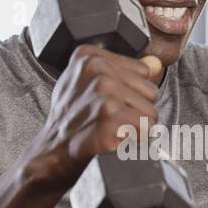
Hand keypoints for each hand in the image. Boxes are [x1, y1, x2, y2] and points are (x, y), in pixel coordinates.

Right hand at [27, 45, 161, 191]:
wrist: (52, 151)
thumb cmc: (70, 118)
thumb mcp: (87, 84)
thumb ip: (123, 70)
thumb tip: (155, 64)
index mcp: (90, 56)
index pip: (143, 72)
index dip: (130, 91)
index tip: (109, 101)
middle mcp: (97, 70)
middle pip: (150, 92)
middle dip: (136, 110)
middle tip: (110, 119)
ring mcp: (103, 94)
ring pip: (151, 113)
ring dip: (136, 128)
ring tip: (111, 129)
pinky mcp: (109, 118)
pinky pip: (146, 131)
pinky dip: (134, 141)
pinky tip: (113, 140)